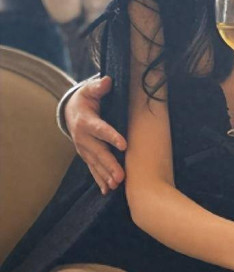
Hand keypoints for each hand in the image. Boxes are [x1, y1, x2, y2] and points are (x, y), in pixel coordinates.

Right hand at [66, 76, 126, 193]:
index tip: (124, 145)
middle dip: (110, 165)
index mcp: (86, 122)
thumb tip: (107, 81)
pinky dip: (100, 180)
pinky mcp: (86, 155)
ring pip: (96, 164)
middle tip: (121, 176)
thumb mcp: (90, 90)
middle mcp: (83, 138)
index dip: (112, 137)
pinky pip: (93, 169)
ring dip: (106, 175)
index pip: (101, 130)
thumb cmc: (86, 99)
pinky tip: (107, 190)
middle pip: (98, 152)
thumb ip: (98, 87)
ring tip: (117, 185)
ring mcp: (84, 149)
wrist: (70, 112)